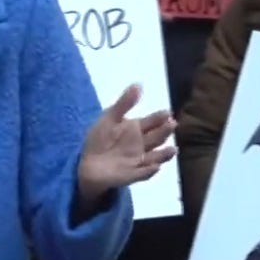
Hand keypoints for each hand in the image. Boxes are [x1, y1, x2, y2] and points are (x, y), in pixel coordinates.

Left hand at [77, 84, 176, 204]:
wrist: (87, 163)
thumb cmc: (99, 139)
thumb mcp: (109, 118)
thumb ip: (124, 103)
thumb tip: (139, 84)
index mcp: (136, 129)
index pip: (153, 122)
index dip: (160, 117)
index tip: (167, 112)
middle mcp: (142, 144)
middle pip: (157, 137)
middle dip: (165, 131)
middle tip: (172, 124)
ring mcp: (139, 160)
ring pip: (156, 157)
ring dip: (164, 154)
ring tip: (172, 149)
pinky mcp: (132, 174)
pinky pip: (143, 173)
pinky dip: (149, 171)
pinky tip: (155, 166)